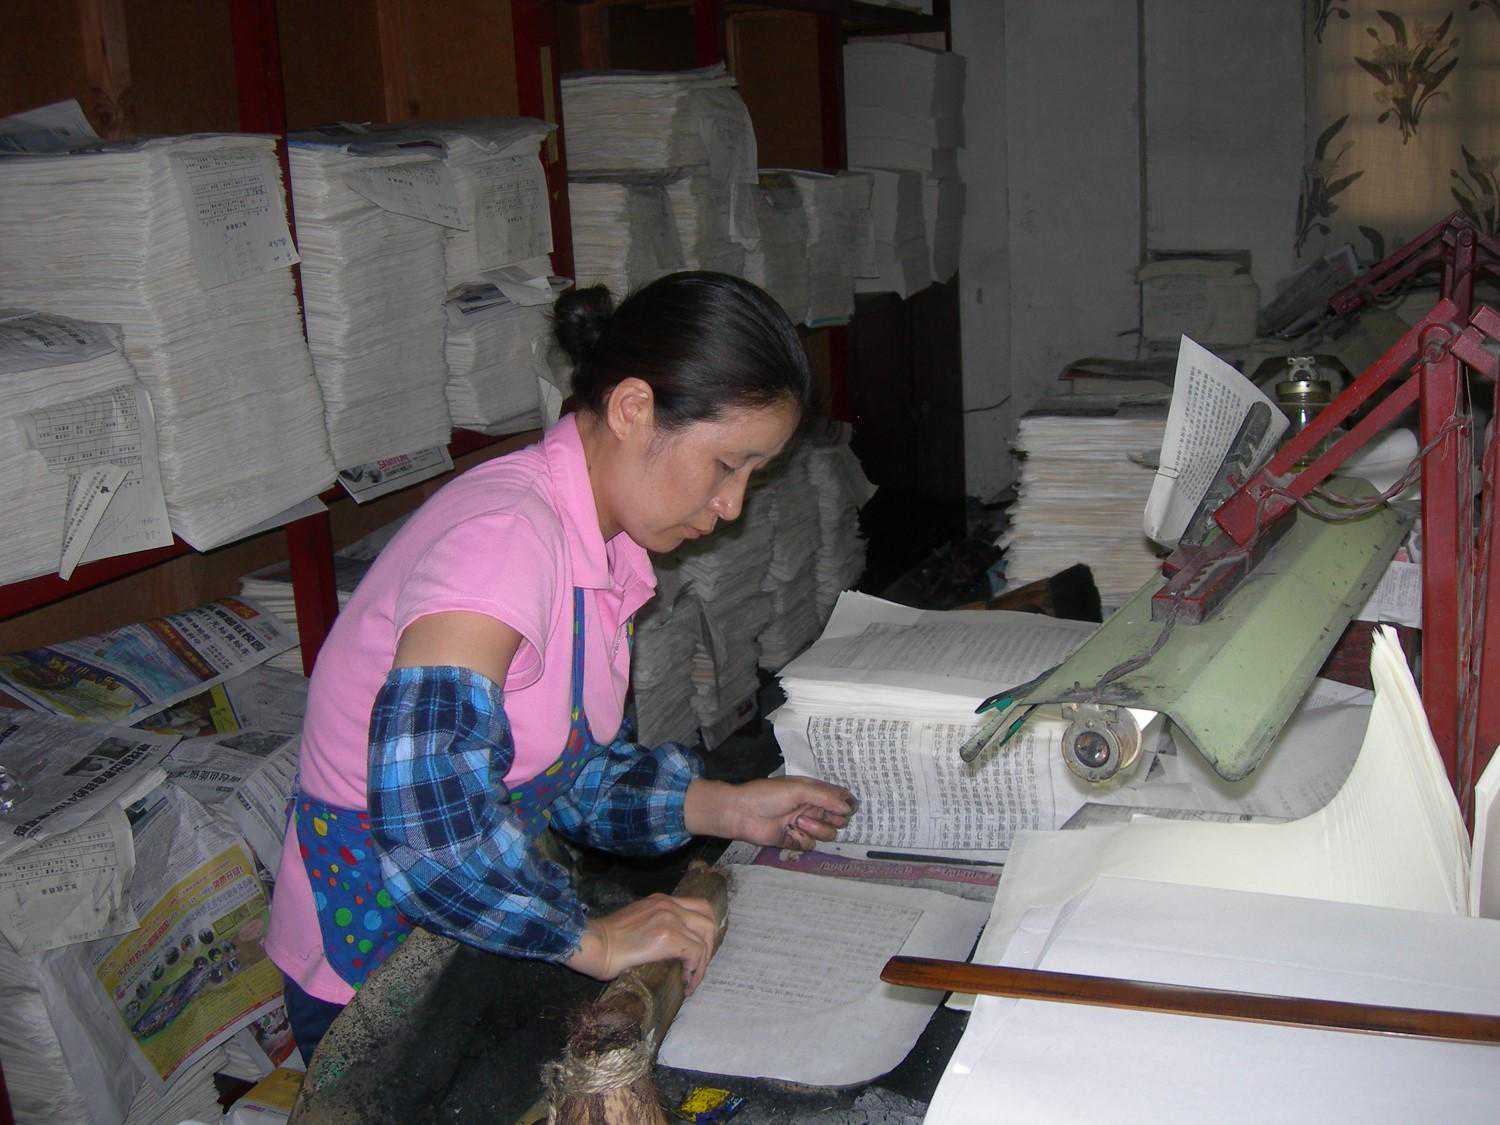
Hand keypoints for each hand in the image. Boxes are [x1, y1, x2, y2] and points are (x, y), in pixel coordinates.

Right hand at [565, 893, 719, 992]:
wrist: (592, 944)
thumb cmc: (605, 940)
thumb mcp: (636, 923)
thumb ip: (656, 927)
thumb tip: (669, 950)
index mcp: (661, 900)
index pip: (698, 907)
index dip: (704, 930)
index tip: (698, 952)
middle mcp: (668, 904)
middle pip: (708, 918)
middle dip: (709, 946)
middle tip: (698, 967)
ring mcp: (670, 918)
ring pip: (705, 937)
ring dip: (703, 962)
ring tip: (692, 980)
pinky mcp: (669, 937)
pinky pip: (695, 952)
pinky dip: (695, 970)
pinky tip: (685, 983)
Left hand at [684, 777, 857, 849]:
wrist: (741, 813)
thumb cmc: (768, 795)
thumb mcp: (798, 790)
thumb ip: (825, 797)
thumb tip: (848, 808)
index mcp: (814, 791)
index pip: (840, 798)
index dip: (847, 804)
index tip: (846, 808)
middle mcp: (812, 808)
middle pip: (839, 820)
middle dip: (833, 819)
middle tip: (821, 815)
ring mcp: (804, 825)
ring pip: (827, 834)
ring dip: (816, 829)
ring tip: (798, 822)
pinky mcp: (794, 840)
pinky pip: (810, 844)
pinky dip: (802, 839)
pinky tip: (789, 832)